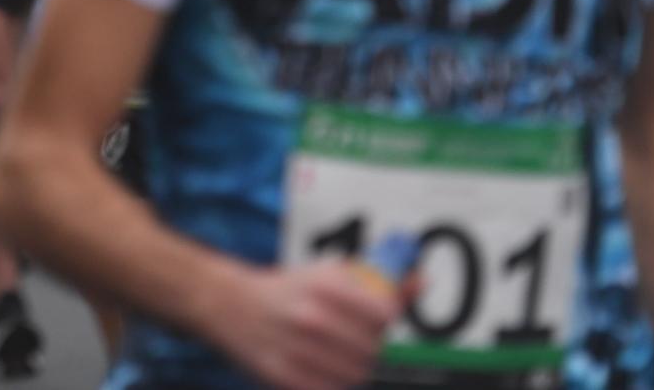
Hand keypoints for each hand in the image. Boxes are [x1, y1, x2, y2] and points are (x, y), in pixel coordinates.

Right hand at [199, 261, 401, 389]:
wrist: (230, 305)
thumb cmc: (288, 290)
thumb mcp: (329, 274)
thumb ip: (379, 282)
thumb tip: (423, 281)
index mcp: (326, 285)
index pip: (386, 315)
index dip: (384, 320)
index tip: (375, 318)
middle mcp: (312, 316)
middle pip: (374, 348)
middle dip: (370, 345)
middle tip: (354, 337)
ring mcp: (298, 348)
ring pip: (356, 373)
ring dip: (354, 366)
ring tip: (338, 353)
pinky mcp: (285, 375)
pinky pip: (331, 389)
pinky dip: (334, 382)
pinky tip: (322, 366)